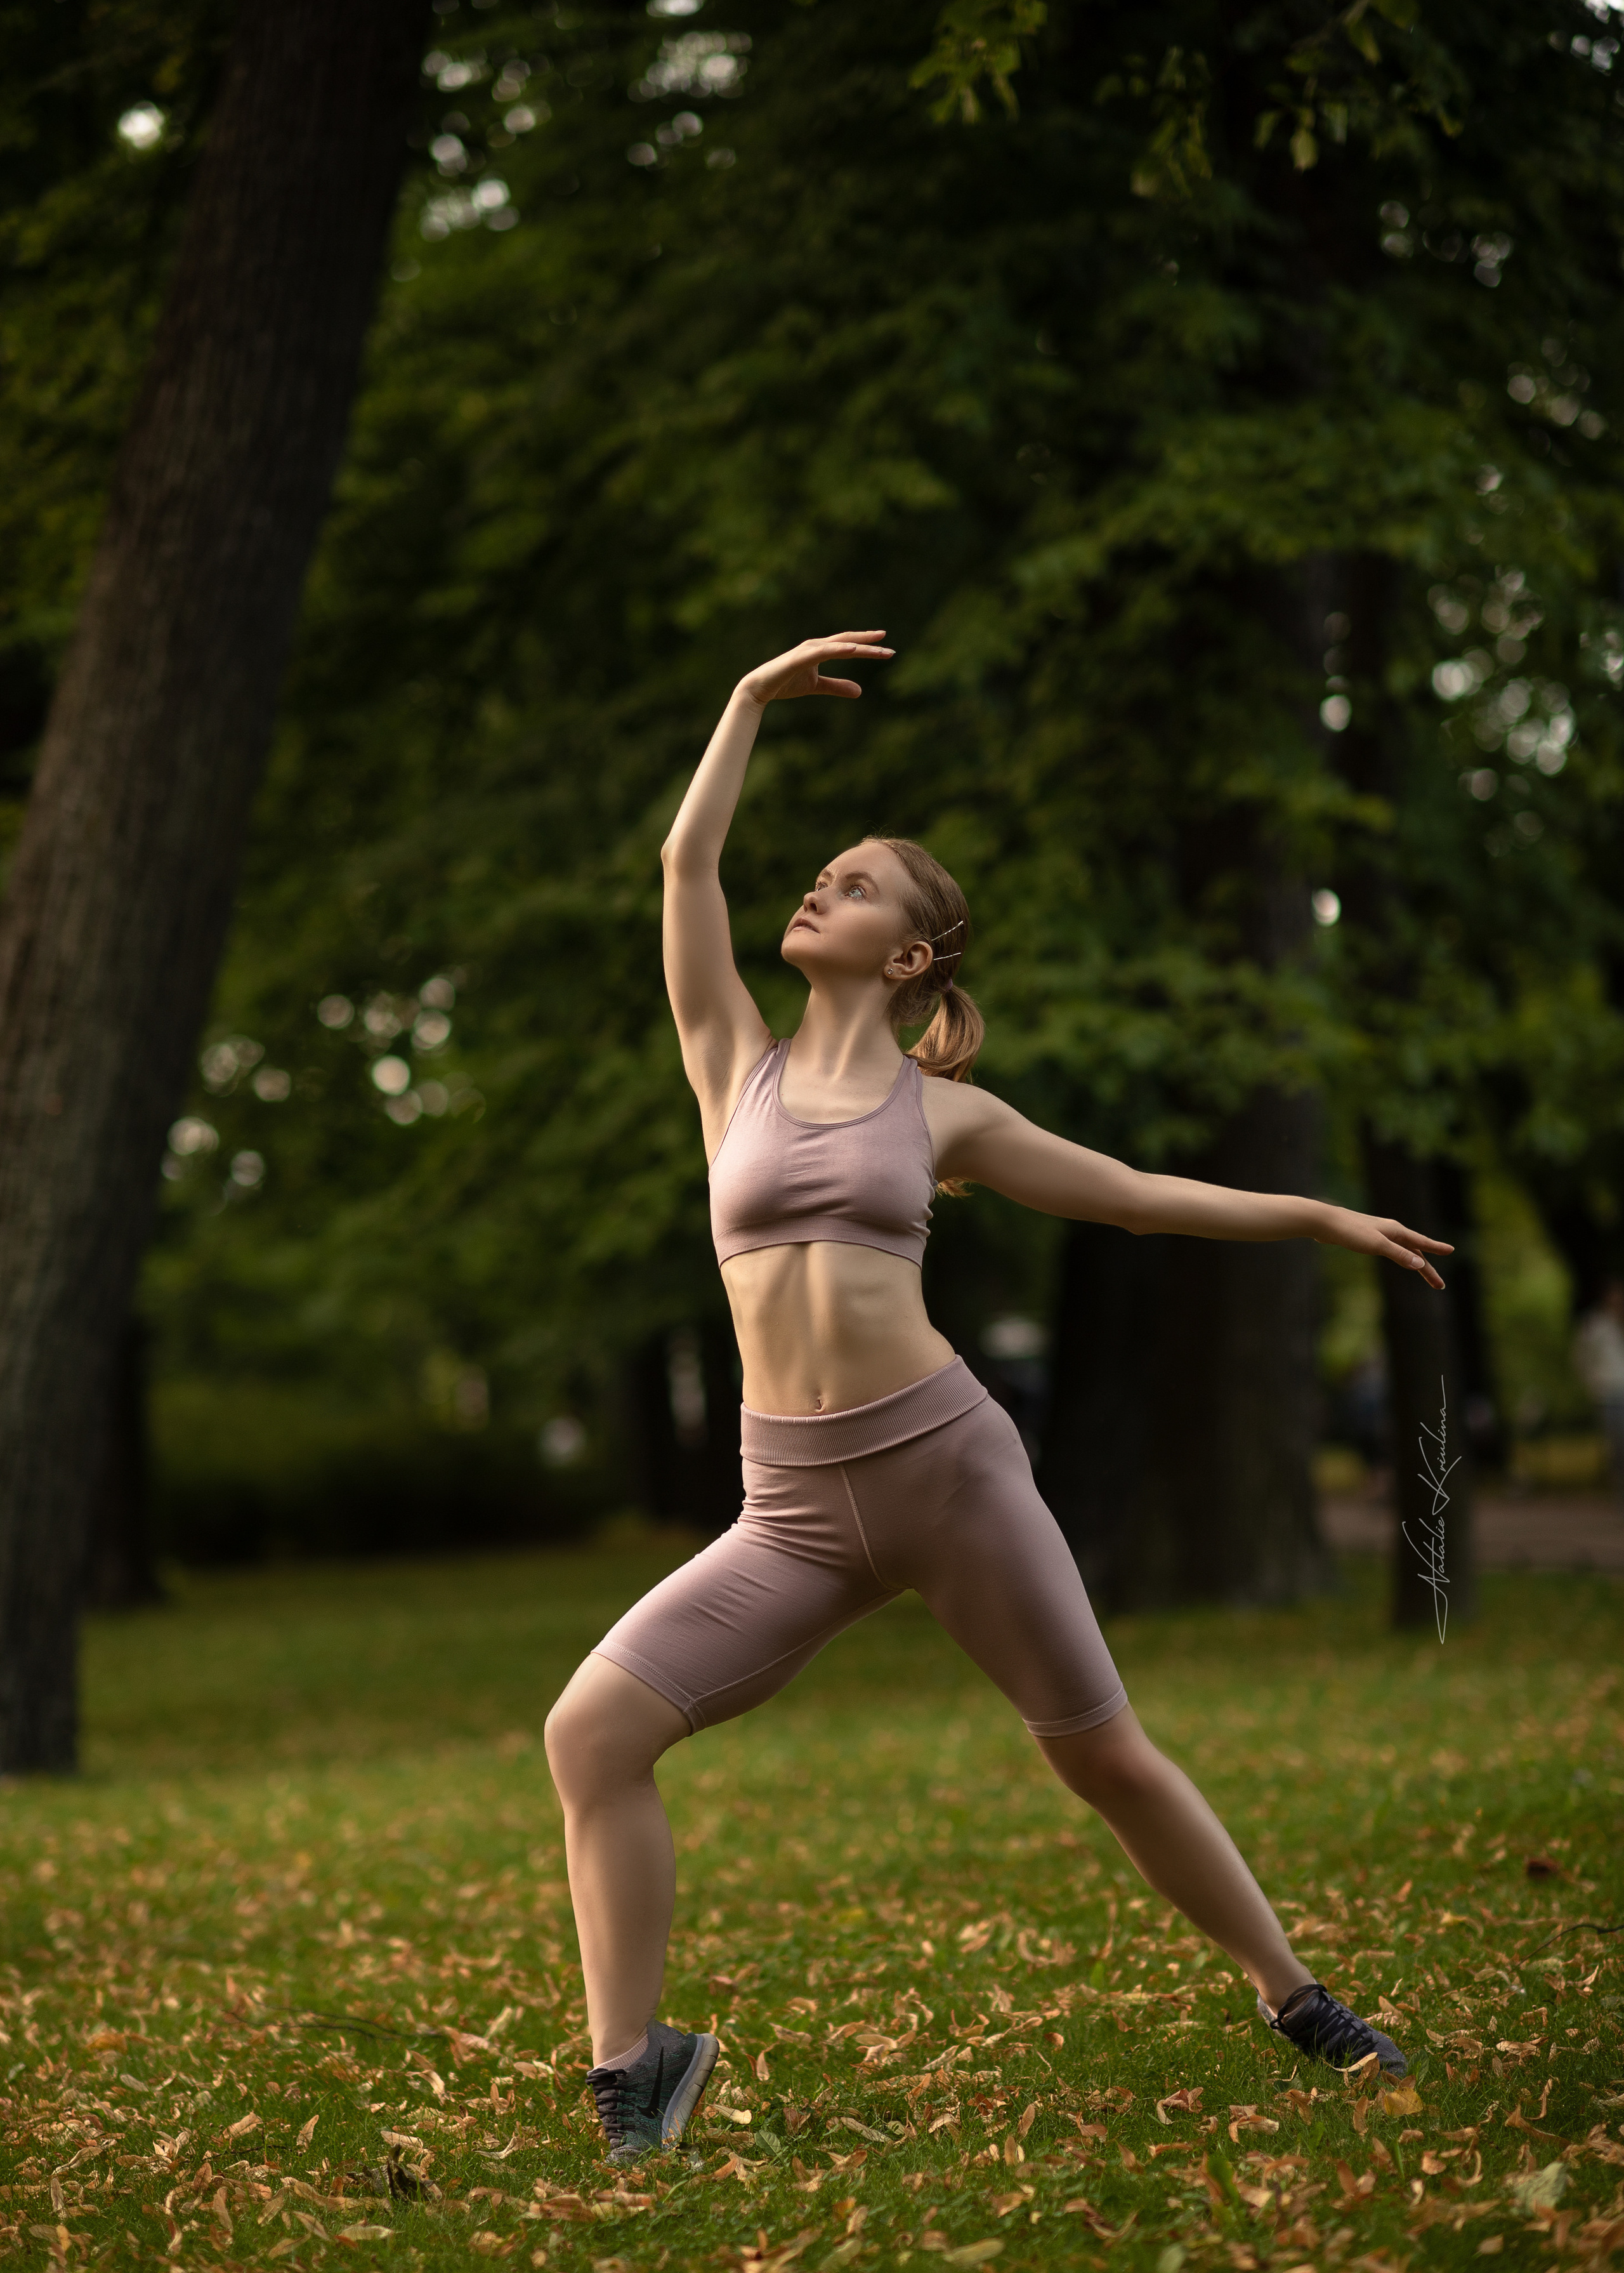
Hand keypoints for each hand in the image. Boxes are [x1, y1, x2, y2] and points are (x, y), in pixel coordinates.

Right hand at [738, 630, 893, 705]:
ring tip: (878, 648)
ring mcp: (808, 650)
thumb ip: (837, 687)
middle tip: (889, 648)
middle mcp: (816, 646)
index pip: (849, 645)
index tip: (886, 648)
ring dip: (859, 646)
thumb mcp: (817, 687)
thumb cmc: (785, 683)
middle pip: (848, 642)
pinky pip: (822, 652)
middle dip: (869, 643)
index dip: (867, 645)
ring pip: (839, 645)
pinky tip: (853, 649)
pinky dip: (838, 649)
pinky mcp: (799, 658)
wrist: (759, 689)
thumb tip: (860, 691)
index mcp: (820, 650)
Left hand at [1316, 1206, 1452, 1289]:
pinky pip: (1392, 1249)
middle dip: (1428, 1268)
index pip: (1422, 1242)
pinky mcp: (1368, 1238)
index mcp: (1396, 1230)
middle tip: (1439, 1286)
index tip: (1452, 1251)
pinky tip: (1400, 1259)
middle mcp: (1391, 1230)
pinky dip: (1402, 1257)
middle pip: (1415, 1250)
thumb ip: (1399, 1255)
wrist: (1325, 1222)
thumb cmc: (1351, 1232)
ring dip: (1415, 1262)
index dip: (1436, 1248)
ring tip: (1424, 1274)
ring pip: (1404, 1250)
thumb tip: (1420, 1264)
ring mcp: (1380, 1234)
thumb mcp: (1377, 1245)